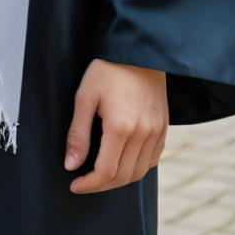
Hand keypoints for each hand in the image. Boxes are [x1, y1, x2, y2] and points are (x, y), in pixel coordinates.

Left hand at [64, 58, 167, 193]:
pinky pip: (152, 160)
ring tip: (101, 173)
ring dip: (119, 178)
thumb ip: (78, 134)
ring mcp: (157, 131)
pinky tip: (123, 160)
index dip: (89, 185)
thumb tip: (70, 165)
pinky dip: (137, 167)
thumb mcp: (85, 96)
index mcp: (121, 126)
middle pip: (123, 176)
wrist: (138, 49)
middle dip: (101, 185)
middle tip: (85, 181)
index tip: (75, 184)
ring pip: (139, 172)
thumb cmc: (108, 69)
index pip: (106, 172)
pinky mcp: (164, 127)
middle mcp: (143, 133)